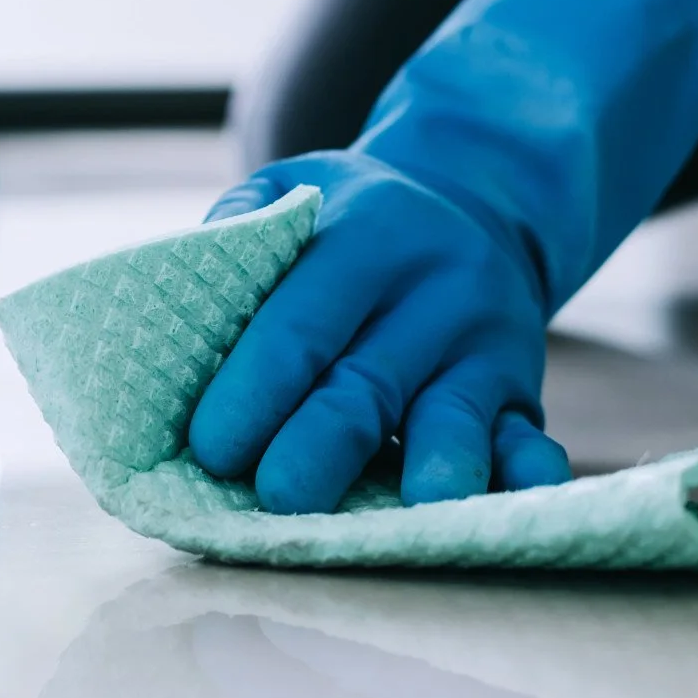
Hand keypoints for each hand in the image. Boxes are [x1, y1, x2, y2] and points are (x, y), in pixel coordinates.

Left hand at [190, 151, 571, 513]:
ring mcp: (485, 342)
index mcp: (365, 234)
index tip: (211, 447)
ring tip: (412, 510)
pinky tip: (516, 501)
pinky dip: (525, 474)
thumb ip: (237, 225)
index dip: (256, 387)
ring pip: (453, 415)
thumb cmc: (348, 216)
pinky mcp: (520, 391)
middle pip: (368, 381)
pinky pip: (528, 437)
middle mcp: (433, 288)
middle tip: (278, 496)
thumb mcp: (294, 187)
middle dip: (322, 444)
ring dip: (434, 465)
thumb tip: (170, 298)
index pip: (301, 322)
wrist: (472, 203)